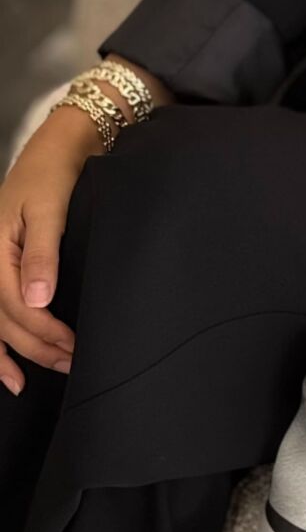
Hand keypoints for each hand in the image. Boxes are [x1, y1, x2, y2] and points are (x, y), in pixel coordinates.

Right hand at [0, 107, 99, 394]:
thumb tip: (38, 301)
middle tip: (69, 365)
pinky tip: (8, 368)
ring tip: (26, 383)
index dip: (43, 331)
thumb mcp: (48, 210)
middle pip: (3, 320)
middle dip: (34, 348)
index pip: (14, 305)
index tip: (73, 347)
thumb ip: (42, 255)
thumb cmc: (52, 175)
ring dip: (11, 353)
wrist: (54, 149)